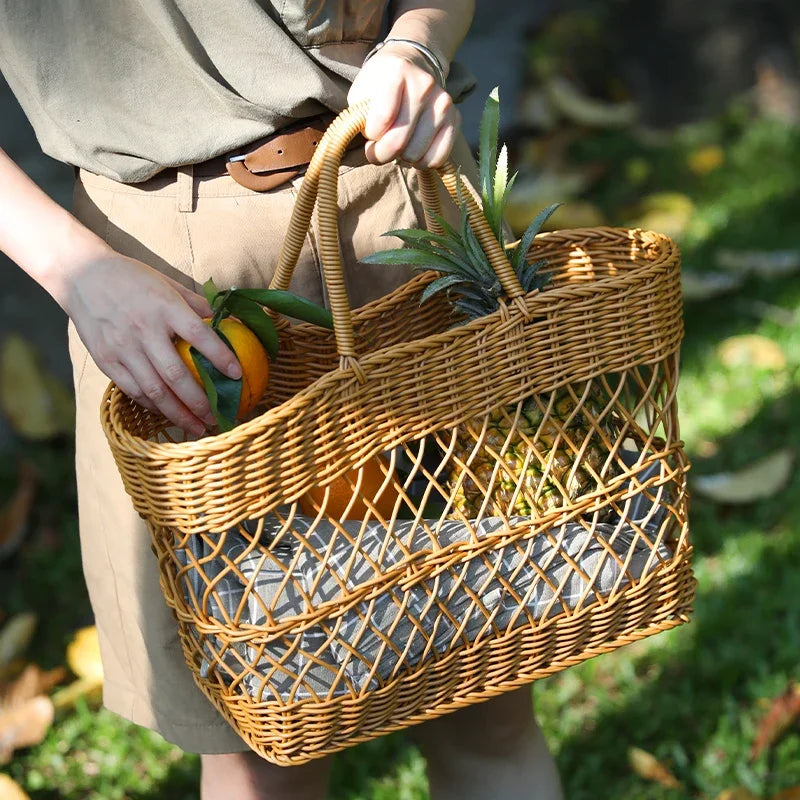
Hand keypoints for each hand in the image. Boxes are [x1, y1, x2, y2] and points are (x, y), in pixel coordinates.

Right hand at [61, 246, 241, 435]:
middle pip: (176, 375)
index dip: (220, 356)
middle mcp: (144, 330)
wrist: (82, 276)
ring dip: (178, 413)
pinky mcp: (106, 360)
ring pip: (154, 390)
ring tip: (196, 427)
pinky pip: (133, 390)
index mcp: (165, 307)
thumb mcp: (168, 284)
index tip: (237, 375)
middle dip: (199, 402)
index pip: (199, 335)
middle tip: (217, 418)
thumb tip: (231, 321)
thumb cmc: (134, 280)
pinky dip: (153, 405)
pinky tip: (167, 413)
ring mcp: (123, 347)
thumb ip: (197, 304)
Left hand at [347, 41, 459, 168]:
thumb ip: (360, 117)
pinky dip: (422, 162)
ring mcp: (443, 102)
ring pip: (416, 154)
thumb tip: (371, 141)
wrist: (412, 67)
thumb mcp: (361, 94)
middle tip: (379, 148)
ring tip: (399, 143)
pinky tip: (415, 150)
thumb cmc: (380, 87)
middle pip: (398, 142)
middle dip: (383, 153)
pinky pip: (438, 158)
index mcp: (398, 72)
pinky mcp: (456, 119)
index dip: (370, 135)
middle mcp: (425, 84)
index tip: (370, 132)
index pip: (382, 120)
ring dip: (402, 157)